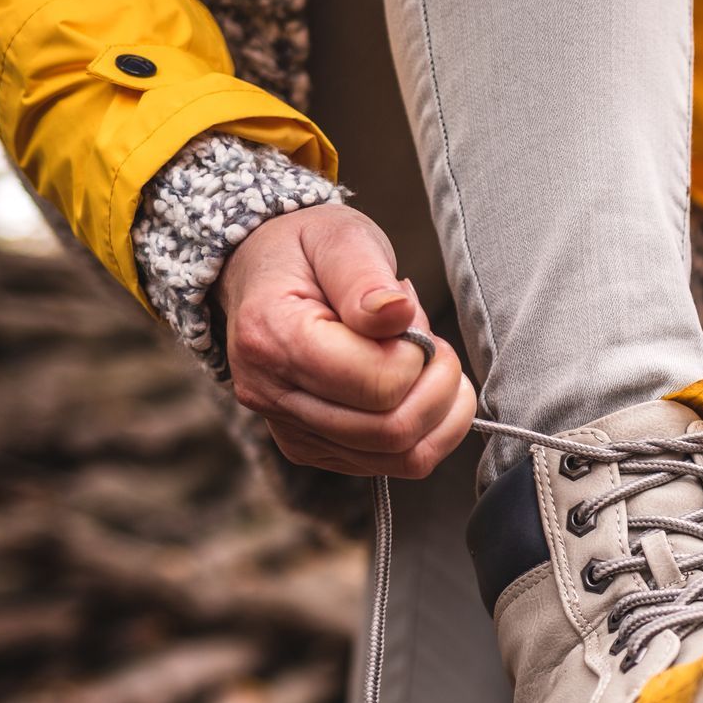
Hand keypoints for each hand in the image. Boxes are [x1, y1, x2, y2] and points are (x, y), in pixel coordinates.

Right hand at [217, 203, 474, 477]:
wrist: (261, 272)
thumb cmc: (305, 251)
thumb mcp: (338, 238)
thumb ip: (366, 277)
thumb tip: (398, 315)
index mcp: (272, 338)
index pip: (376, 382)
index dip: (417, 354)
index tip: (411, 320)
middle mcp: (273, 396)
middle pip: (391, 430)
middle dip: (438, 386)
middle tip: (433, 345)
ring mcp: (293, 431)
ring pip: (400, 457)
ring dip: (441, 412)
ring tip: (430, 365)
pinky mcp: (314, 449)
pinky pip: (394, 464)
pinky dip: (430, 432)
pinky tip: (423, 390)